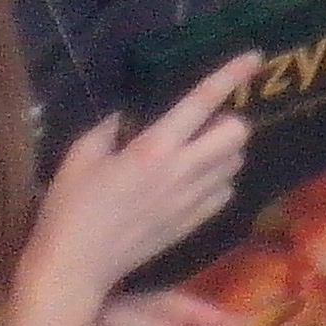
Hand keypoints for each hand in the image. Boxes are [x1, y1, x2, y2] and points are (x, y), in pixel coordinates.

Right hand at [30, 54, 258, 300]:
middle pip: (237, 133)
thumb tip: (125, 117)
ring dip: (225, 151)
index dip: (231, 75)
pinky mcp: (192, 225)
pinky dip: (218, 182)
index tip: (255, 57)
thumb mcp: (79, 157)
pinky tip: (194, 183)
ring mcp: (192, 200)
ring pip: (236, 164)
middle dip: (229, 121)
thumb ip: (107, 129)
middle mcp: (182, 170)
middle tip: (204, 126)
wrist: (76, 267)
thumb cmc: (70, 209)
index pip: (203, 102)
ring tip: (198, 154)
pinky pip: (225, 194)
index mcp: (154, 147)